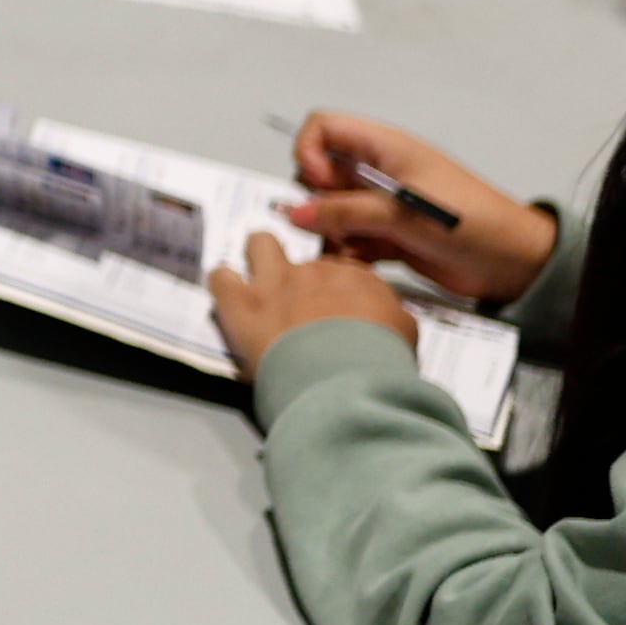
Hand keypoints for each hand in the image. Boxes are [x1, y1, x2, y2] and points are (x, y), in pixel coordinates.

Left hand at [209, 230, 413, 374]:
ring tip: (257, 283)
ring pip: (260, 245)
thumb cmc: (378, 364)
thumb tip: (387, 320)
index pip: (343, 271)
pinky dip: (221, 285)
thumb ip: (391, 319)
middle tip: (299, 303)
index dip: (335, 290)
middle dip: (301, 277)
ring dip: (257, 259)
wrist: (347, 379)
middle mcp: (317, 272)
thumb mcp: (404, 336)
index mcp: (358, 279)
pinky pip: (221, 277)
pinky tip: (226, 296)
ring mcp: (277, 283)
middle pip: (303, 259)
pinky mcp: (244, 302)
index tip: (333, 308)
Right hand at [283, 109, 553, 302]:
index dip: (310, 153)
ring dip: (329, 232)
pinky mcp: (387, 236)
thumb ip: (346, 212)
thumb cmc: (476, 222)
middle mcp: (379, 173)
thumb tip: (297, 213)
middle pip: (320, 174)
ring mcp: (382, 205)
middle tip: (324, 226)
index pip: (324, 128)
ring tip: (342, 251)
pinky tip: (357, 264)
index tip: (318, 185)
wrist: (513, 262)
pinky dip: (345, 253)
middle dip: (314, 202)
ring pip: (331, 211)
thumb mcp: (404, 212)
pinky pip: (349, 240)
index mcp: (386, 148)